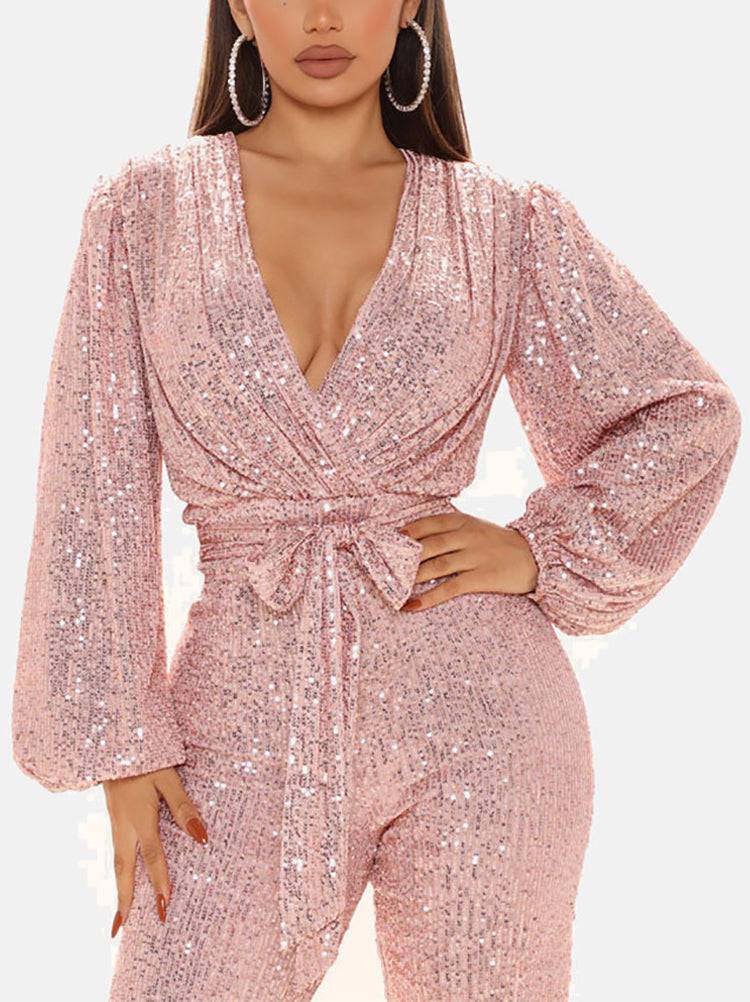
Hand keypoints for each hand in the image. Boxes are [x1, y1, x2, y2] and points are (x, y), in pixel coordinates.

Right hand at [103, 766, 207, 937]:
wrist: (112, 742)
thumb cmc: (147, 759)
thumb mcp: (169, 778)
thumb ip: (185, 807)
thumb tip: (202, 837)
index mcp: (140, 819)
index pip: (152, 858)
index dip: (160, 882)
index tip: (165, 907)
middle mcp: (124, 826)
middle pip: (124, 870)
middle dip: (125, 900)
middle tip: (121, 931)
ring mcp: (115, 822)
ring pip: (116, 863)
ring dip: (119, 889)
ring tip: (120, 914)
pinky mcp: (113, 816)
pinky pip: (115, 851)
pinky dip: (118, 871)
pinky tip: (122, 877)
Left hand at [398, 508, 538, 611]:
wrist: (538, 557)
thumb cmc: (501, 544)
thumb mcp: (477, 528)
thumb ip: (451, 532)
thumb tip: (416, 542)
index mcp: (463, 521)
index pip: (428, 524)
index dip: (405, 533)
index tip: (386, 541)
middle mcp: (467, 536)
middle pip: (427, 545)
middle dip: (402, 558)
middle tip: (381, 569)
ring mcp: (475, 557)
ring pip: (435, 566)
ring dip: (410, 578)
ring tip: (390, 589)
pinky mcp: (482, 577)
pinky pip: (450, 588)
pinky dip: (428, 597)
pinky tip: (412, 605)